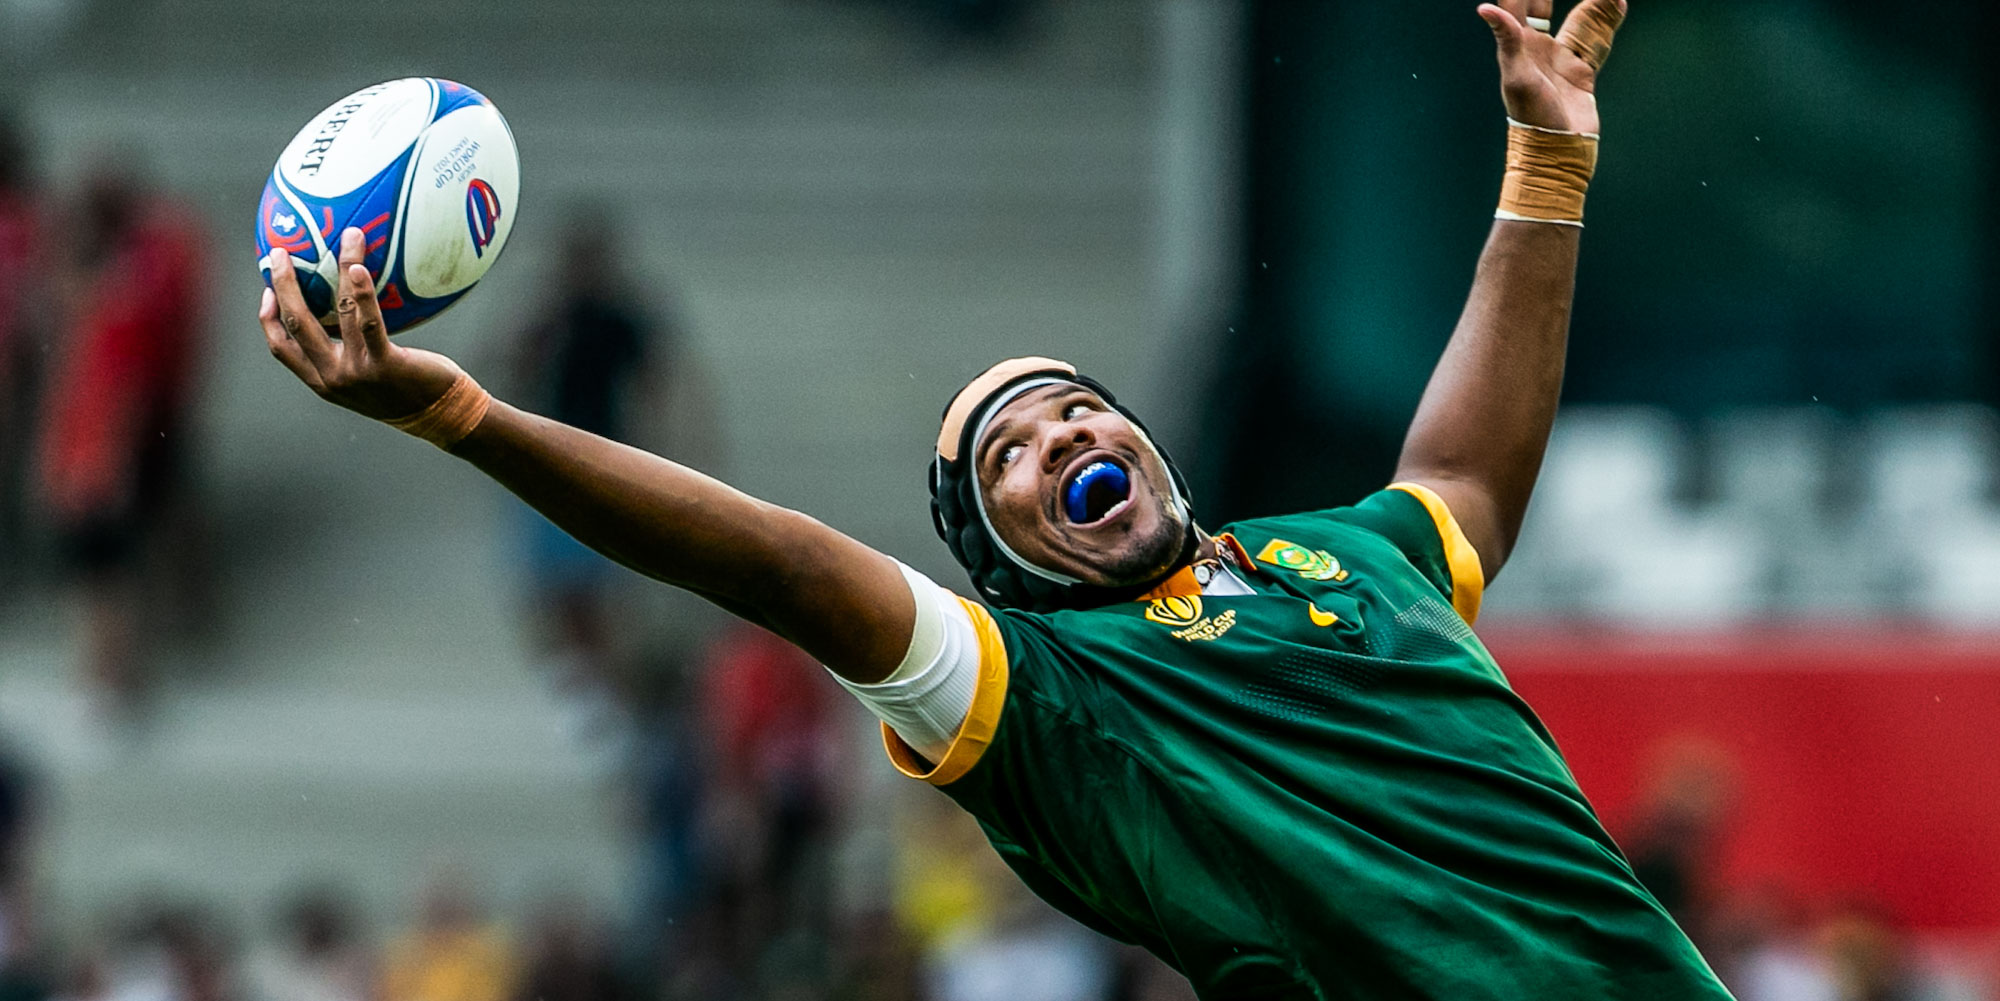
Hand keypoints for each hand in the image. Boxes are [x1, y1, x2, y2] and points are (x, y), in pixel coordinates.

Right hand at [260, 227, 463, 420]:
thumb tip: (348, 308)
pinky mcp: (384, 365)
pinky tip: (360, 267)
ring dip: (338, 270)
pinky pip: (370, 322)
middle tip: (278, 252)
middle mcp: (333, 378)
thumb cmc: (407, 390)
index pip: (281, 347)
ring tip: (344, 238)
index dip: (268, 317)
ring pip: (337, 314)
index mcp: (323, 381)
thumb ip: (352, 350)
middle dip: (283, 285)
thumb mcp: (368, 376)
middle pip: (296, 325)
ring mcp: (356, 372)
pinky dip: (361, 293)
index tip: (266, 288)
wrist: (441, 417)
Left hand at [1477, 0, 1625, 134]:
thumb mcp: (1516, 75)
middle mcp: (1537, 49)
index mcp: (1517, 45)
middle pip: (1545, 5)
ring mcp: (1560, 59)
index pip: (1520, 3)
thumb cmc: (1530, 116)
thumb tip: (1485, 8)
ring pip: (1580, 18)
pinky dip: (1608, 20)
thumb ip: (1507, 39)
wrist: (1557, 149)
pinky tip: (1618, 2)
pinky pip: (1596, 39)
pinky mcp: (1581, 71)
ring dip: (1593, 1)